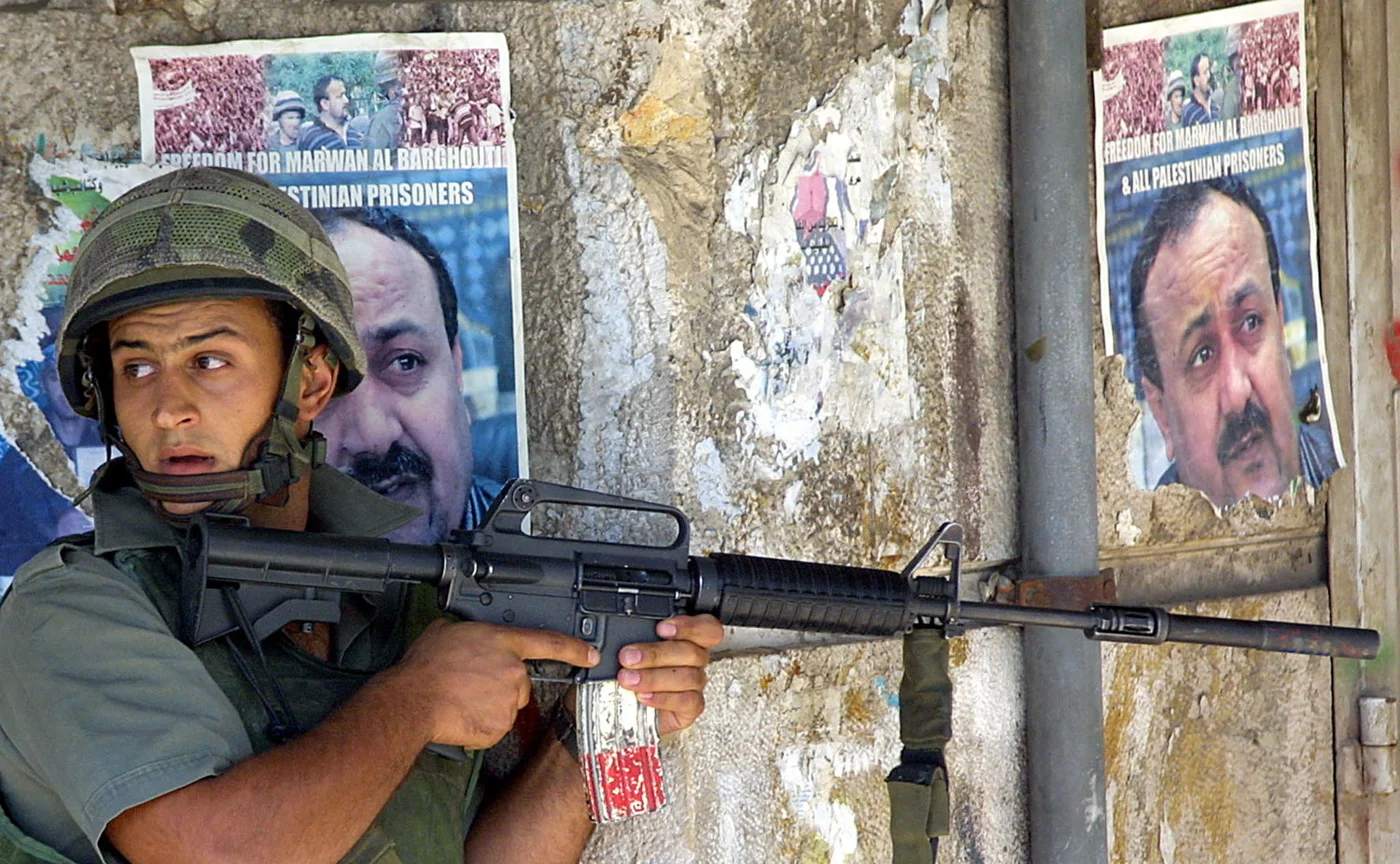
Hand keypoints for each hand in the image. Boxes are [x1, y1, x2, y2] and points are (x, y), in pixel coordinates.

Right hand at [385, 619, 598, 749]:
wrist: (412, 701)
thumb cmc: (424, 667)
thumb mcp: (447, 631)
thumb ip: (471, 634)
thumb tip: (467, 637)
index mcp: (503, 643)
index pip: (550, 642)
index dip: (575, 648)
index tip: (591, 654)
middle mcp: (513, 671)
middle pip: (521, 682)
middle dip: (502, 684)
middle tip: (471, 684)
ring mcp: (509, 700)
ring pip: (508, 705)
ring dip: (491, 704)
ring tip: (461, 699)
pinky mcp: (501, 727)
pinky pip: (496, 726)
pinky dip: (483, 724)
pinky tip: (462, 715)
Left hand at [616, 614, 723, 735]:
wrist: (632, 711)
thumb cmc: (635, 674)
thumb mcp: (631, 653)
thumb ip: (630, 642)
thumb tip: (615, 643)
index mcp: (687, 639)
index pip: (706, 628)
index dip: (689, 626)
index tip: (661, 628)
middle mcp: (695, 661)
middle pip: (692, 652)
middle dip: (656, 654)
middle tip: (628, 658)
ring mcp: (695, 684)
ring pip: (688, 677)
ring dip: (654, 678)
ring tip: (629, 679)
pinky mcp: (692, 707)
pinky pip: (686, 701)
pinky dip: (663, 698)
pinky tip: (644, 696)